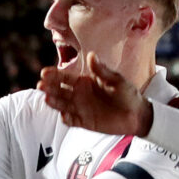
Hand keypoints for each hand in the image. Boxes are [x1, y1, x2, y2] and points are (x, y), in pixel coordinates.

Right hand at [36, 52, 151, 137]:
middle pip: (60, 91)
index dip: (54, 75)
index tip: (44, 73)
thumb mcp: (116, 80)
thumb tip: (91, 55)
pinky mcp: (85, 122)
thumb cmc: (127, 94)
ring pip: (62, 105)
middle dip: (49, 88)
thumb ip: (102, 70)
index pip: (65, 77)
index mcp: (85, 82)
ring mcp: (81, 109)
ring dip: (54, 102)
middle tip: (41, 86)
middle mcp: (79, 95)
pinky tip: (63, 115)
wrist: (137, 114)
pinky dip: (66, 119)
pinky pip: (72, 121)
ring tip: (47, 99)